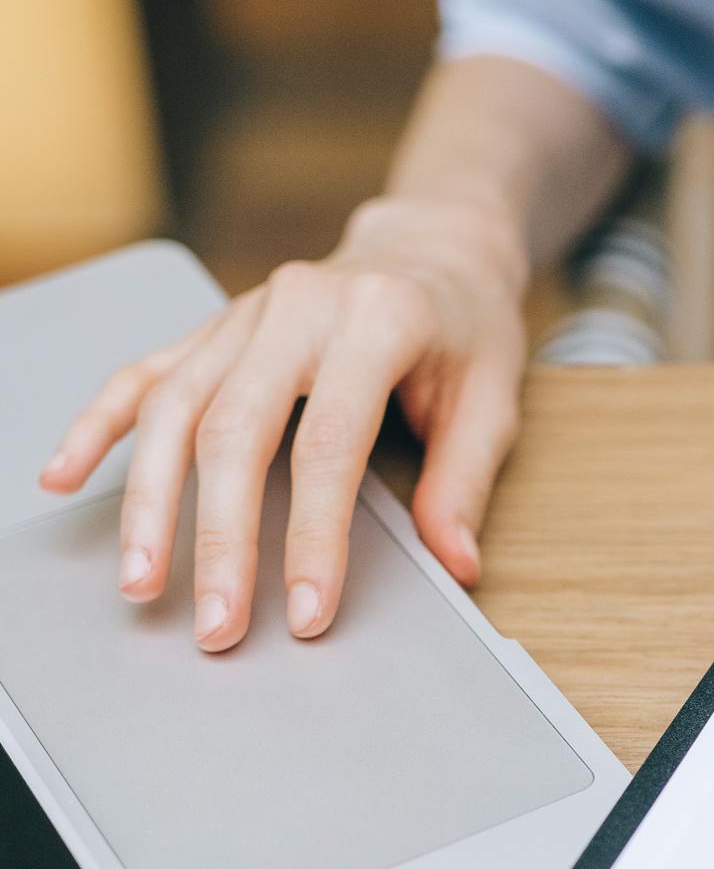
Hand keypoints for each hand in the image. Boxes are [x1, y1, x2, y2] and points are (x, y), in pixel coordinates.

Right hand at [40, 196, 528, 650]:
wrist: (433, 246)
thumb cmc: (465, 323)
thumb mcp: (495, 396)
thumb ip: (465, 480)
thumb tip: (457, 564)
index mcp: (377, 319)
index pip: (330, 443)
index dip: (313, 536)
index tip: (306, 611)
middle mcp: (300, 306)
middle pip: (236, 429)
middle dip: (220, 537)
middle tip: (217, 622)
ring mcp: (248, 312)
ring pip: (177, 405)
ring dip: (149, 499)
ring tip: (139, 579)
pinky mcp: (216, 324)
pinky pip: (145, 371)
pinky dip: (99, 423)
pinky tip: (64, 474)